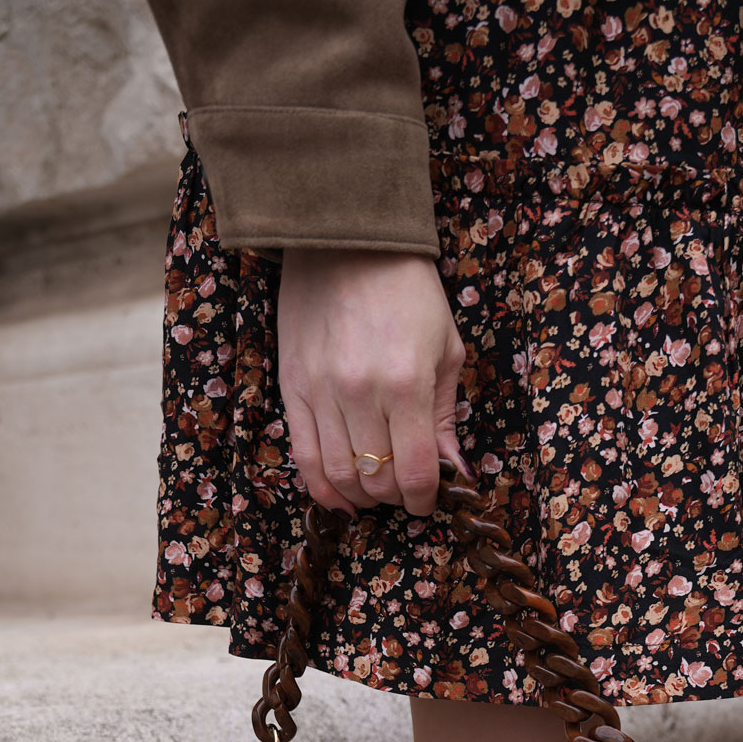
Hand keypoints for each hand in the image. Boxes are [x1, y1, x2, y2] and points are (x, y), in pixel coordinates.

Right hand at [276, 249, 466, 518]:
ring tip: (375, 490)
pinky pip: (303, 456)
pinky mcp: (291, 387)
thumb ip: (445, 415)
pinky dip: (322, 488)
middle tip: (404, 489)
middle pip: (377, 480)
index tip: (428, 501)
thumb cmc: (408, 291)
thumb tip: (451, 470)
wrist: (347, 239)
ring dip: (361, 496)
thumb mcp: (445, 349)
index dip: (424, 501)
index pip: (415, 472)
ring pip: (339, 476)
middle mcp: (361, 394)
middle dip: (395, 497)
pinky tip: (341, 497)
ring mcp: (321, 392)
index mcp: (407, 384)